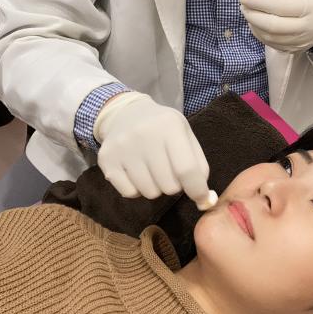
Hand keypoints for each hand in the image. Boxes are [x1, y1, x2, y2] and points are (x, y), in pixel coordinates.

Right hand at [93, 92, 210, 207]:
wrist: (125, 113)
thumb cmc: (162, 129)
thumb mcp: (185, 136)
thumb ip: (199, 166)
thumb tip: (206, 200)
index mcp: (170, 126)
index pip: (187, 169)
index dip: (197, 190)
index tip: (202, 199)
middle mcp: (144, 134)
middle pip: (169, 185)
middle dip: (174, 185)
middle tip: (169, 171)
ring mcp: (122, 147)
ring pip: (149, 192)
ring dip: (156, 187)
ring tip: (152, 170)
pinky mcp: (106, 159)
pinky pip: (129, 193)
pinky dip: (137, 190)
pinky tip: (137, 173)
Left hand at [239, 0, 312, 52]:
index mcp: (311, 6)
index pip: (280, 7)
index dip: (258, 3)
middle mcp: (309, 27)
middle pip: (274, 26)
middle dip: (253, 16)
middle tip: (243, 7)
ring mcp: (304, 41)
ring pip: (272, 38)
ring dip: (254, 26)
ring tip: (249, 14)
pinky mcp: (298, 50)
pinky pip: (274, 45)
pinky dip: (261, 35)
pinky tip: (257, 25)